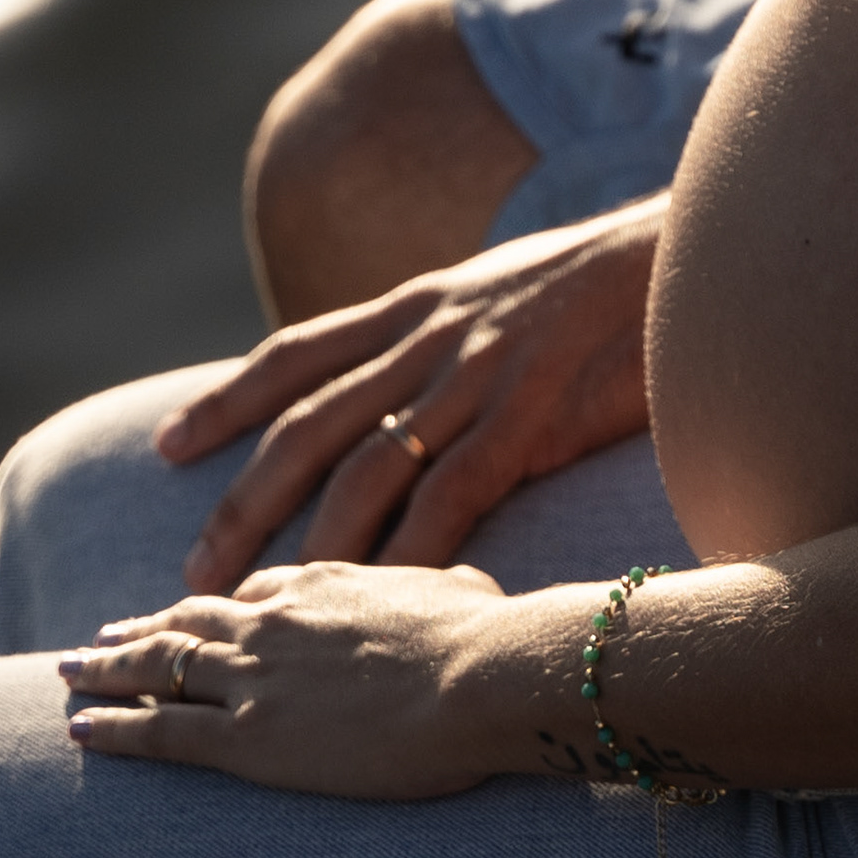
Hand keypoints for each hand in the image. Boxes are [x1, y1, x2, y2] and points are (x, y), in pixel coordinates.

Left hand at [57, 565, 544, 801]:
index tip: (190, 611)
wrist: (481, 674)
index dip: (215, 605)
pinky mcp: (248, 735)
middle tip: (98, 637)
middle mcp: (276, 619)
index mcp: (325, 581)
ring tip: (69, 671)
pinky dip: (115, 725)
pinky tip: (80, 726)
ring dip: (106, 667)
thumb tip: (458, 594)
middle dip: (142, 627)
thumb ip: (438, 587)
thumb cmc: (490, 638)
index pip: (253, 591)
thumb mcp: (461, 589)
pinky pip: (161, 728)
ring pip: (159, 664)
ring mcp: (255, 676)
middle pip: (190, 618)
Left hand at [151, 209, 662, 593]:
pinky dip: (406, 553)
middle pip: (307, 423)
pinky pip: (448, 497)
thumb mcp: (504, 292)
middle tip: (190, 567)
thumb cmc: (608, 284)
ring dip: (305, 539)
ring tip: (259, 600)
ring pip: (361, 465)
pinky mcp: (526, 419)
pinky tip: (378, 603)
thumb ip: (449, 336)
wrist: (690, 254)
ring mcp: (475, 378)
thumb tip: (408, 382)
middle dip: (241, 496)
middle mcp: (428, 337)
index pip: (295, 354)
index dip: (226, 399)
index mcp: (418, 304)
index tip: (168, 445)